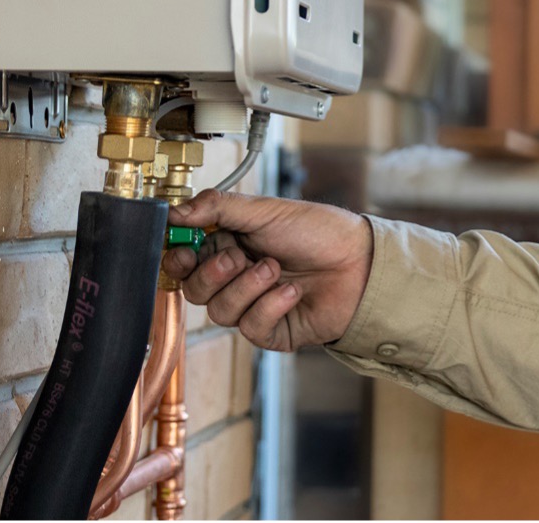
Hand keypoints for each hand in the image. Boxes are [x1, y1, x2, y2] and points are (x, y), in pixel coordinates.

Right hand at [162, 190, 372, 351]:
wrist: (362, 261)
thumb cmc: (321, 232)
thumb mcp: (267, 211)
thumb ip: (219, 208)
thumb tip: (176, 211)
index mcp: (229, 245)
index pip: (183, 259)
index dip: (177, 257)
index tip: (184, 248)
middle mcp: (236, 277)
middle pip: (193, 289)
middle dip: (212, 274)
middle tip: (238, 257)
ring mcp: (252, 305)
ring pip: (219, 312)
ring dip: (247, 288)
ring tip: (276, 269)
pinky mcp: (271, 330)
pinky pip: (250, 327)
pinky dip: (270, 306)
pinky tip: (292, 291)